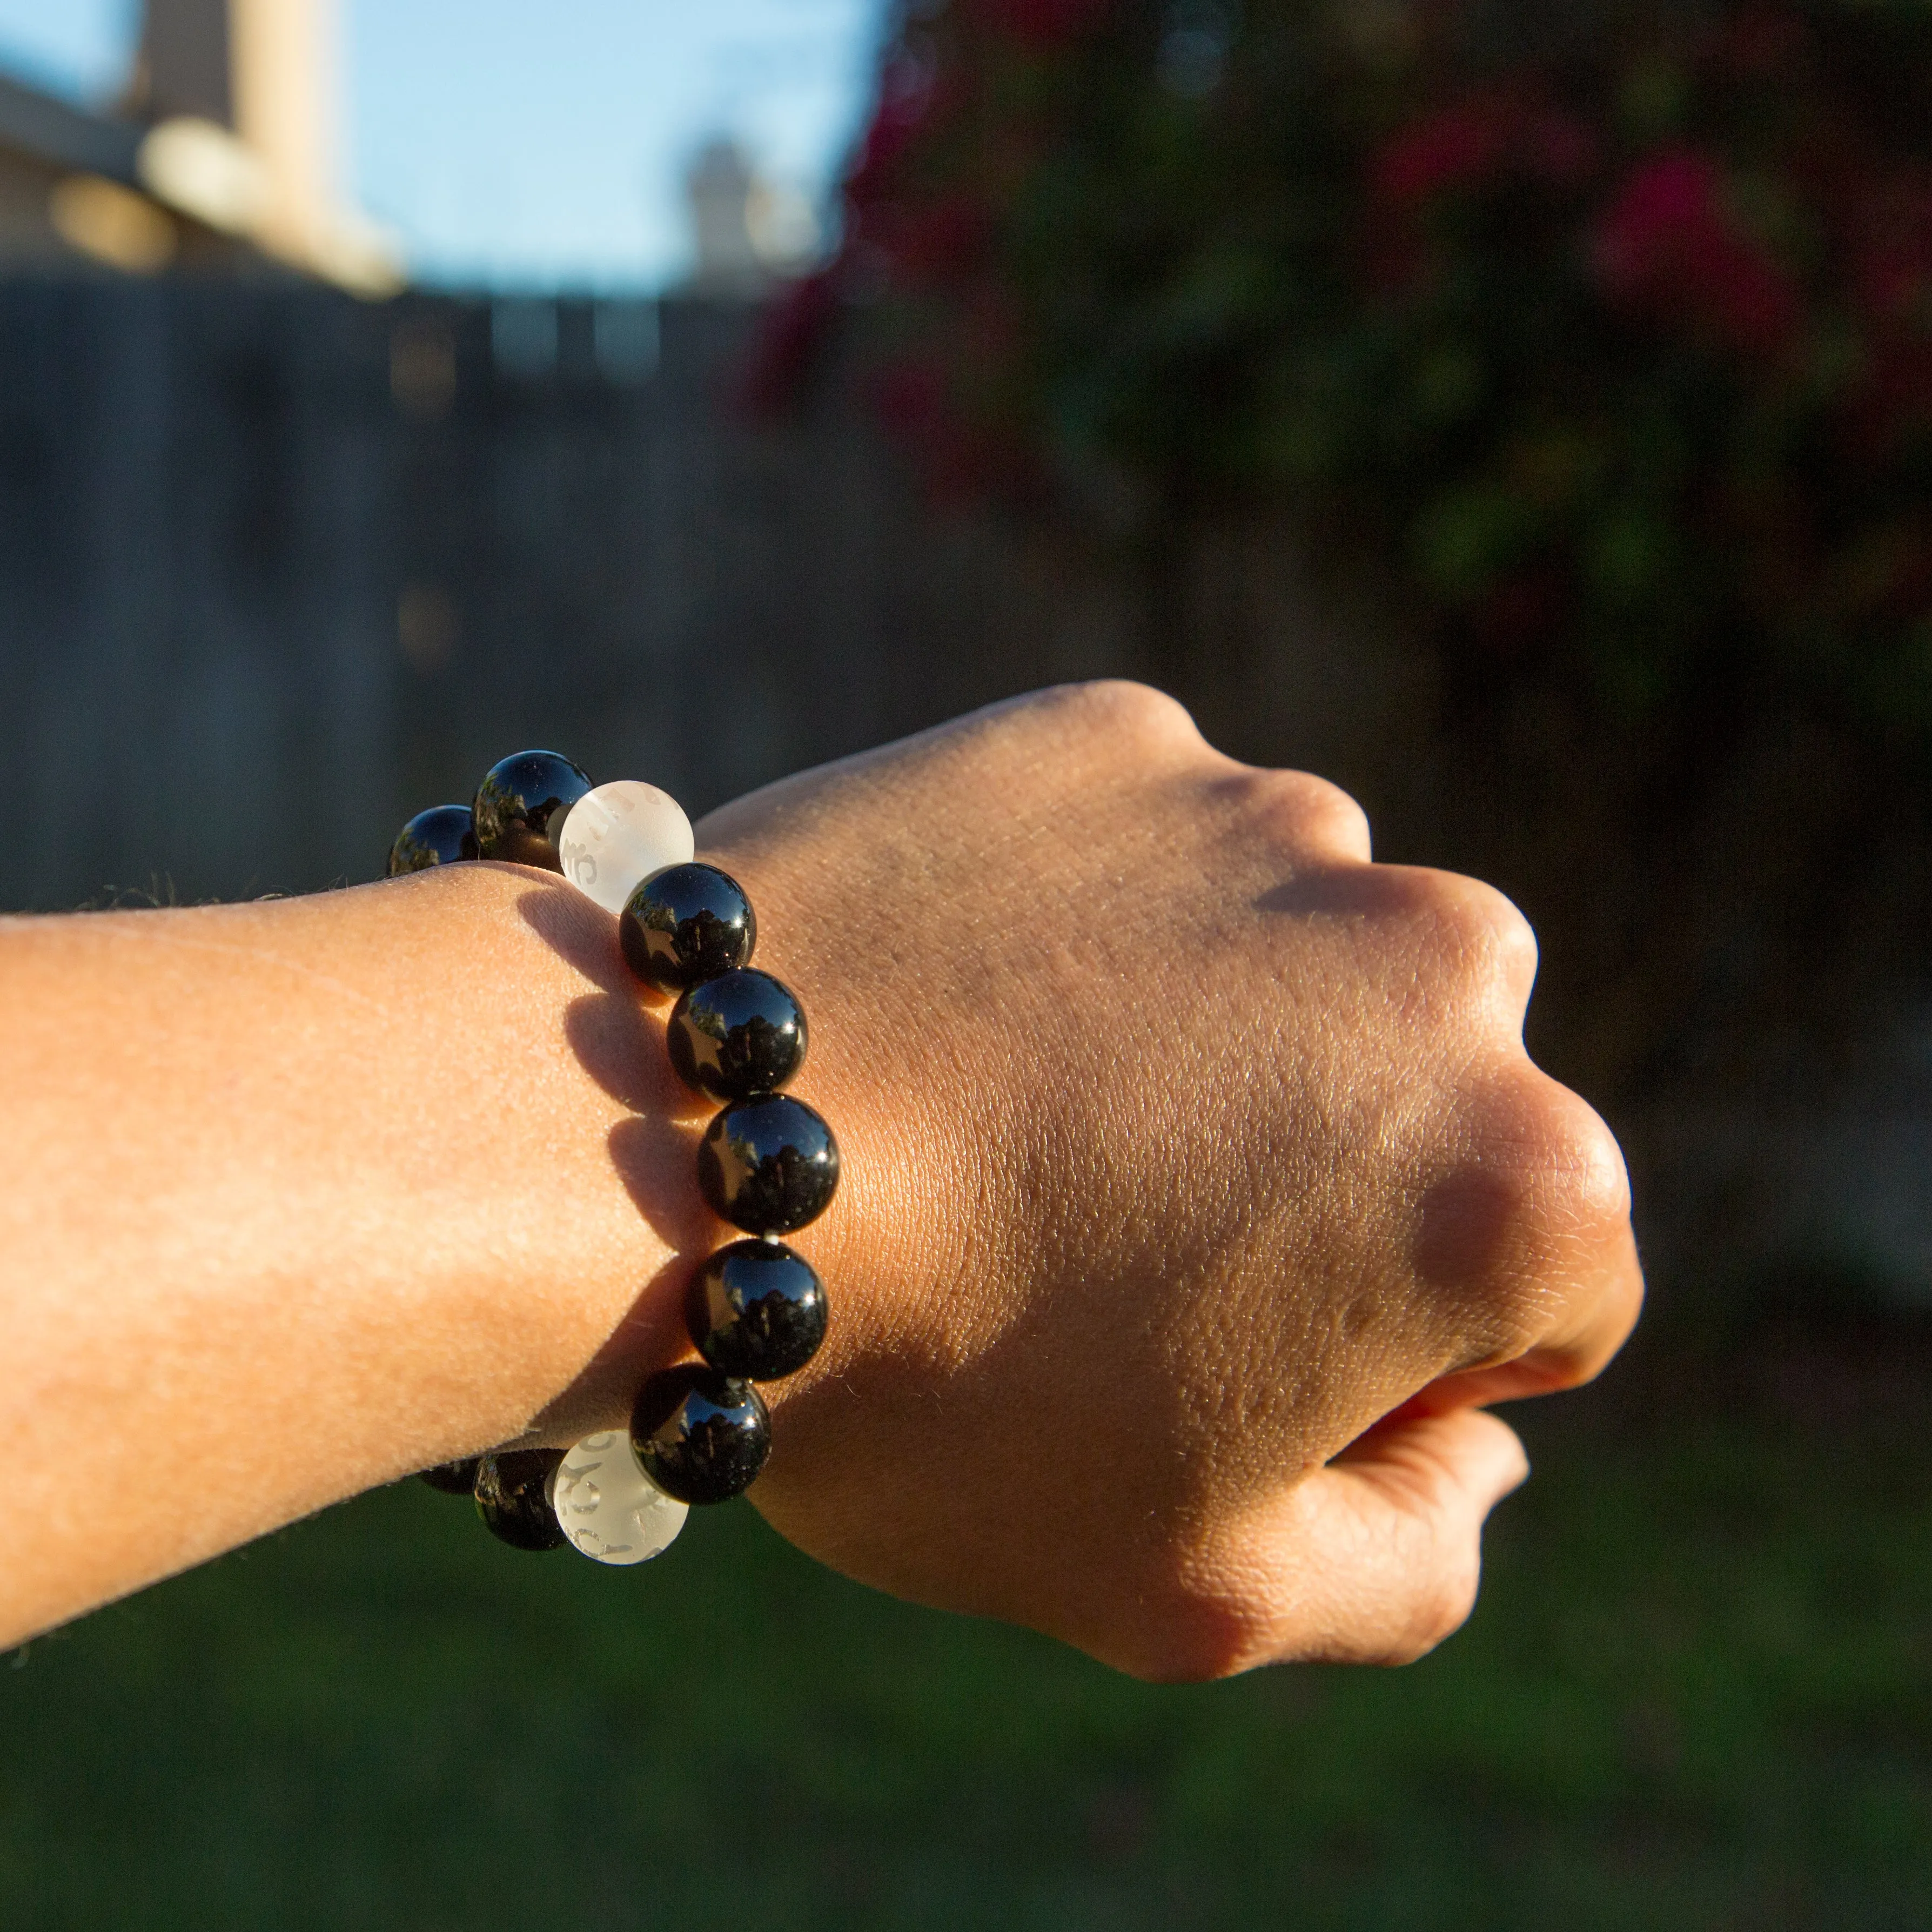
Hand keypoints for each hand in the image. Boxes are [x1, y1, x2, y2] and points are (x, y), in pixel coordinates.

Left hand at [699, 683, 1639, 1677]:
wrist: (660, 1146)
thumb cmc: (940, 1396)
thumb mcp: (1202, 1592)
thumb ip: (1411, 1556)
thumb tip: (1477, 1447)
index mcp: (1514, 1183)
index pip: (1544, 1302)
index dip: (1391, 1366)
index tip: (1219, 1366)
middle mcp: (1441, 960)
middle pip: (1432, 1108)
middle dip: (1325, 1182)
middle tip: (1111, 1238)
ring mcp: (1272, 819)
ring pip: (1296, 963)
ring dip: (1209, 1038)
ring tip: (1020, 1111)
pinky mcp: (1119, 731)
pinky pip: (1151, 852)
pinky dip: (1091, 923)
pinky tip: (963, 998)